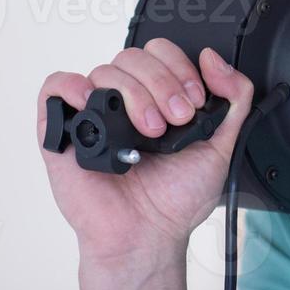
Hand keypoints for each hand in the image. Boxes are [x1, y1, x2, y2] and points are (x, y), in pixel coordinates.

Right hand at [37, 41, 253, 267]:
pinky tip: (94, 103)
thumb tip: (213, 58)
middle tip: (176, 119)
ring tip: (148, 131)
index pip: (161, 53)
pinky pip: (55, 89)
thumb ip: (234, 97)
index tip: (195, 101)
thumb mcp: (221, 142)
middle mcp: (124, 101)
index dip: (180, 68)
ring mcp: (92, 115)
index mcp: (156, 98)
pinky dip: (72, 85)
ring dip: (134, 94)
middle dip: (162, 83)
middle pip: (134, 57)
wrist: (148, 236)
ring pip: (104, 70)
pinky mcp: (62, 133)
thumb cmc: (176, 198)